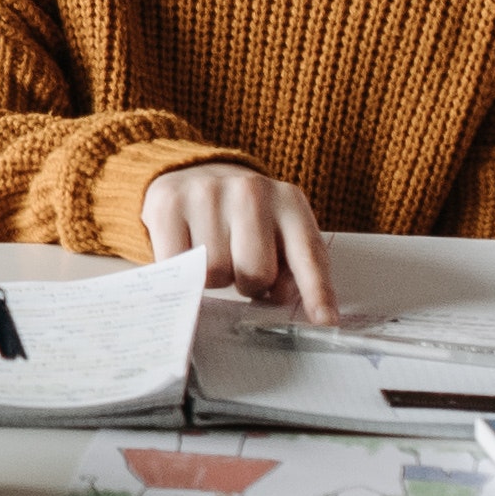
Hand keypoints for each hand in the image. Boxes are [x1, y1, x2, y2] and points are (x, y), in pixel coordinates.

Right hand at [140, 164, 337, 320]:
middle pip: (255, 273)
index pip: (308, 255)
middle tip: (239, 267)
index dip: (317, 292)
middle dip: (248, 284)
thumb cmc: (241, 217)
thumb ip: (291, 267)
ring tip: (213, 253)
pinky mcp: (169, 203)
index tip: (325, 321)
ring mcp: (207, 193)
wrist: (192, 174)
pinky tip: (187, 249)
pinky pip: (176, 265)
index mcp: (289, 202)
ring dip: (213, 277)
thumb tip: (279, 297)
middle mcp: (251, 191)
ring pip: (214, 273)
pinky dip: (181, 271)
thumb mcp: (277, 232)